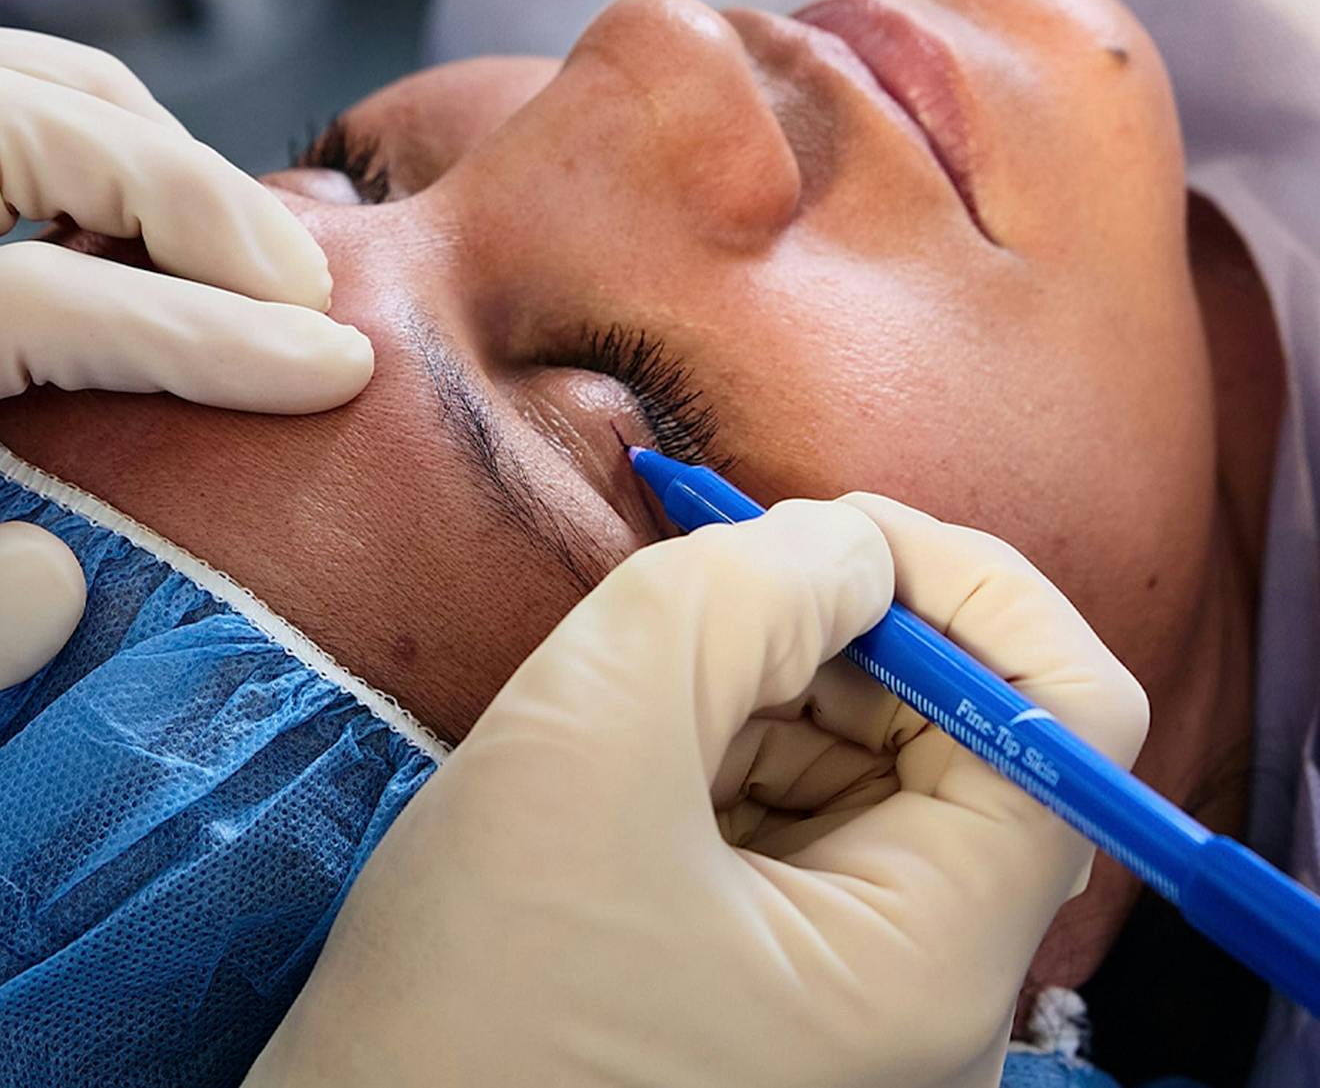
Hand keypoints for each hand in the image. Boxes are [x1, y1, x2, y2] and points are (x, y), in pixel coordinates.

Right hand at [250, 493, 1147, 1087]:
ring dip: (775, 687)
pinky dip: (737, 750)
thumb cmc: (471, 989)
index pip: (1067, 723)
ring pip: (881, 771)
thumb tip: (850, 542)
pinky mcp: (794, 999)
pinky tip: (635, 763)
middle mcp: (938, 1004)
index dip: (968, 589)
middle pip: (971, 740)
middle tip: (700, 594)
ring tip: (638, 705)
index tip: (832, 531)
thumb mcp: (594, 733)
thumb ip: (743, 592)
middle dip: (846, 632)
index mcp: (931, 963)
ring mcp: (865, 1008)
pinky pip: (813, 827)